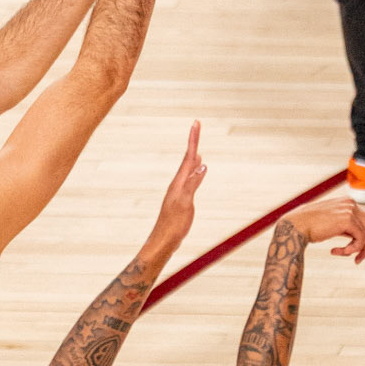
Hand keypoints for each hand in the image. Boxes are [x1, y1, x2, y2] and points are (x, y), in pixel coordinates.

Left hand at [149, 121, 205, 254]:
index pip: (188, 157)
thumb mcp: (185, 203)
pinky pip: (189, 179)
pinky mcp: (181, 199)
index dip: (193, 140)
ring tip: (197, 147)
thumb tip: (202, 165)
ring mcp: (179, 191)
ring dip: (193, 156)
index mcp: (179, 183)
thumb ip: (193, 184)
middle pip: (187, 159)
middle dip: (193, 143)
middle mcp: (178, 184)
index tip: (196, 123)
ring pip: (188, 169)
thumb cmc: (174, 225)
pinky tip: (196, 171)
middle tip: (196, 128)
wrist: (163, 242)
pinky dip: (194, 170)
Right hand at [286, 198, 364, 261]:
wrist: (295, 226)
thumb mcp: (330, 224)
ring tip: (350, 258)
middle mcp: (351, 204)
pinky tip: (336, 252)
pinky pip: (361, 238)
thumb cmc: (308, 227)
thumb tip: (357, 239)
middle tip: (358, 259)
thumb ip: (344, 227)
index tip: (354, 252)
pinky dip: (353, 249)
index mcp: (347, 203)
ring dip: (361, 249)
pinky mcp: (348, 220)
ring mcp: (350, 210)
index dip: (364, 238)